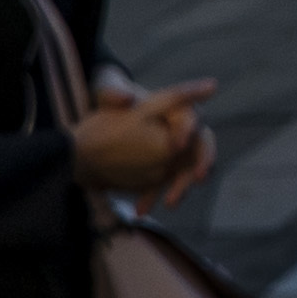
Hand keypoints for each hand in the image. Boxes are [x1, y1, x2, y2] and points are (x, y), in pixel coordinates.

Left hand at [71, 76, 217, 203]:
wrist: (95, 117)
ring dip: (180, 187)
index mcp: (174, 107)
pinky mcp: (159, 168)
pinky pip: (162, 184)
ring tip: (170, 203)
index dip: (186, 131)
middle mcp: (180, 129)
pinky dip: (152, 197)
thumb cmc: (110, 95)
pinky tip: (139, 210)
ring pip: (185, 171)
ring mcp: (172, 152)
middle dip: (201, 162)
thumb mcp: (107, 87)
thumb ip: (113, 91)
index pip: (191, 117)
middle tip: (198, 177)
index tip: (177, 146)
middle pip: (201, 146)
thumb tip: (127, 98)